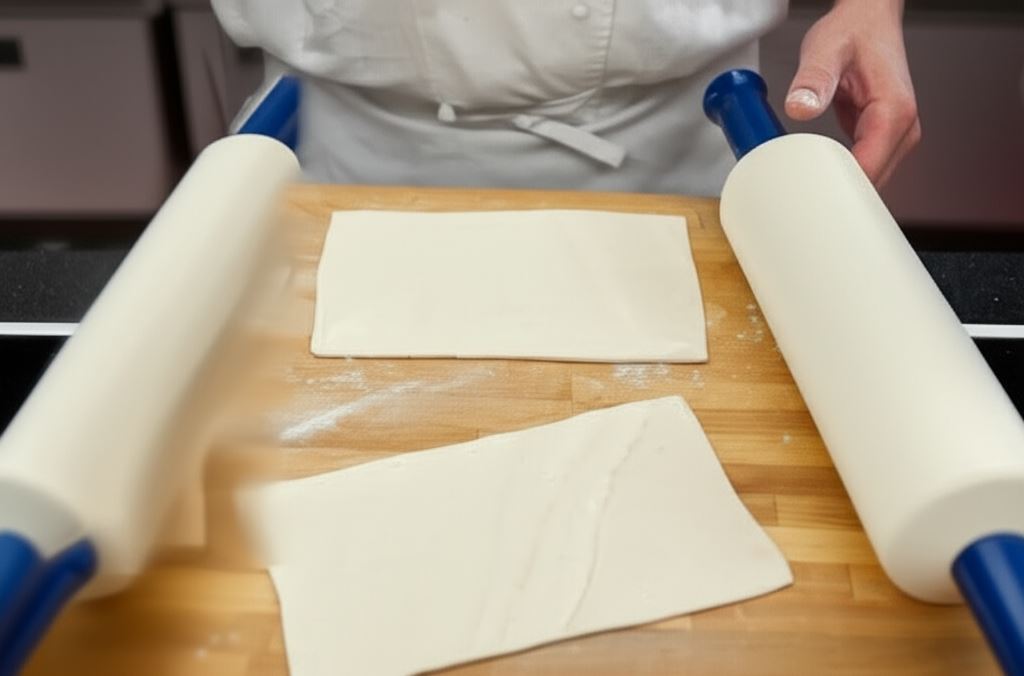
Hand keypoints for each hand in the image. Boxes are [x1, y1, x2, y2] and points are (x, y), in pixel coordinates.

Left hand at [784, 0, 920, 186]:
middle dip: (839, 194)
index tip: (809, 197)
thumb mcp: (826, 48)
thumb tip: (801, 108)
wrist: (868, 18)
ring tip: (808, 186)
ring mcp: (896, 136)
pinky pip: (864, 169)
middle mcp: (903, 128)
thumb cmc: (854, 31)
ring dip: (841, 188)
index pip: (869, 171)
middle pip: (872, 184)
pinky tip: (819, 173)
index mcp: (895, 112)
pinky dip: (842, 175)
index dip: (839, 189)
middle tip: (801, 196)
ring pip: (870, 182)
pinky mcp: (883, 138)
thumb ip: (813, 79)